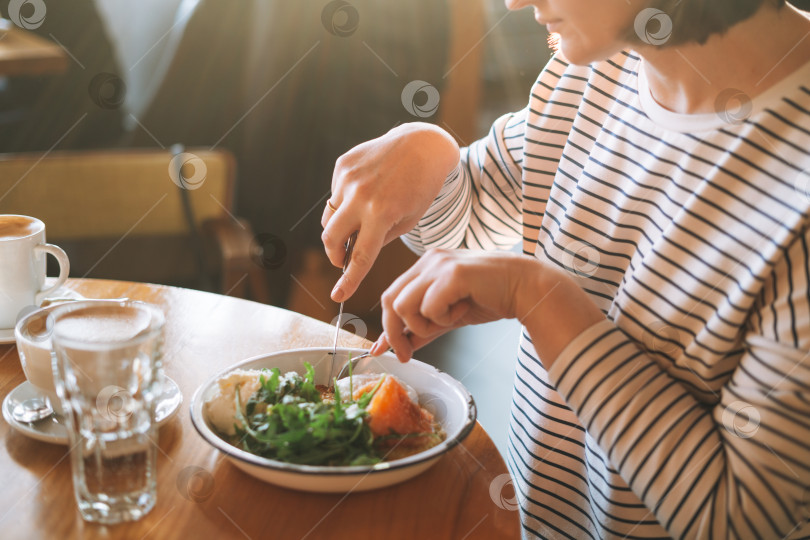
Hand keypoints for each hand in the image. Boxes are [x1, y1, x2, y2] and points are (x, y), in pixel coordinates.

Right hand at [321, 123, 458, 301]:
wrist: (422, 145)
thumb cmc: (421, 188)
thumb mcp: (408, 221)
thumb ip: (378, 240)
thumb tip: (353, 252)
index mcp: (382, 214)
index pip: (359, 256)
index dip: (348, 280)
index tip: (337, 296)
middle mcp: (360, 195)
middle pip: (331, 239)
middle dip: (335, 255)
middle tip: (343, 259)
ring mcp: (348, 178)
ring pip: (329, 217)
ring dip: (339, 228)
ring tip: (359, 222)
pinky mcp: (342, 164)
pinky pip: (334, 195)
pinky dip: (345, 202)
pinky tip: (365, 193)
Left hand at [371, 249, 604, 364]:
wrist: (526, 288)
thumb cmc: (490, 298)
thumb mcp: (448, 317)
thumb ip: (422, 329)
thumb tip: (396, 347)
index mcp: (424, 265)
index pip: (390, 296)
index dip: (386, 326)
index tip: (387, 350)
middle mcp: (428, 260)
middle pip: (389, 300)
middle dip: (395, 333)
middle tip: (407, 353)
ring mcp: (439, 265)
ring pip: (404, 305)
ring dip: (423, 325)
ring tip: (449, 321)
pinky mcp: (452, 274)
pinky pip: (429, 307)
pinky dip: (443, 318)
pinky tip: (463, 310)